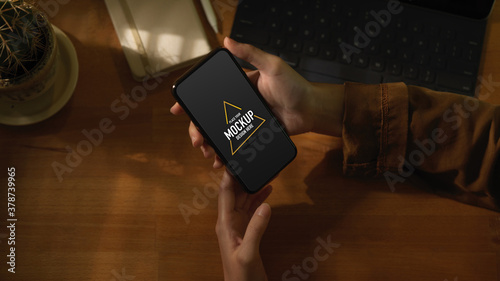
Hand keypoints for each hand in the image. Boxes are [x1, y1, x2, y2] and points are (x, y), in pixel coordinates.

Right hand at [171, 37, 344, 167]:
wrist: (311, 110)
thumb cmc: (294, 86)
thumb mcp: (272, 66)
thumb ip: (251, 54)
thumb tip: (227, 40)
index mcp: (240, 87)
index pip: (210, 93)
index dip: (192, 101)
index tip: (178, 110)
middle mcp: (239, 104)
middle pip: (211, 117)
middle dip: (198, 130)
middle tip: (197, 141)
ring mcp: (246, 120)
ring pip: (221, 133)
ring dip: (210, 144)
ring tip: (208, 154)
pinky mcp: (255, 134)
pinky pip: (237, 144)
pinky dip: (227, 152)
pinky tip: (222, 160)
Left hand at [216, 170, 271, 280]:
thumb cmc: (241, 275)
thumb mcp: (249, 252)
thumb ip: (256, 229)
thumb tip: (265, 205)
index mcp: (225, 223)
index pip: (226, 192)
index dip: (230, 176)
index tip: (237, 159)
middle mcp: (229, 221)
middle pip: (235, 192)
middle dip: (244, 176)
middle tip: (255, 161)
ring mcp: (238, 225)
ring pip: (244, 198)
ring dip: (253, 185)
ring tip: (265, 171)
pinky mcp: (247, 230)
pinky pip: (251, 208)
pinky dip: (259, 197)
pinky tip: (267, 189)